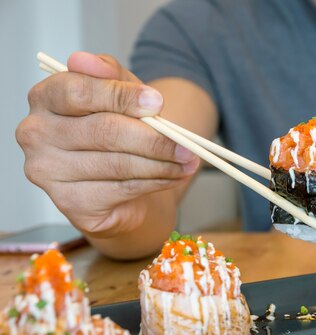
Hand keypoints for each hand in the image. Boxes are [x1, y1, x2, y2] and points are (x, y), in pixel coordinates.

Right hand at [16, 52, 199, 236]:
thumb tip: (86, 60)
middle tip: (187, 144)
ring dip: (162, 163)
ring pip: (117, 163)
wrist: (116, 179)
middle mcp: (36, 134)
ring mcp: (48, 171)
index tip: (157, 103)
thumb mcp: (120, 94)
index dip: (121, 97)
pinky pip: (121, 189)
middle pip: (104, 131)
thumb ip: (110, 76)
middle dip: (154, 139)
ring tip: (189, 161)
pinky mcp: (69, 203)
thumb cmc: (115, 129)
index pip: (78, 92)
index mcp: (44, 98)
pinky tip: (173, 176)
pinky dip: (155, 182)